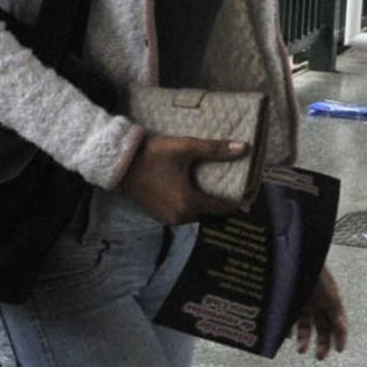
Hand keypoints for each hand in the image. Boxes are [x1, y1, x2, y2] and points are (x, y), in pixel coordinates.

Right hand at [120, 133, 251, 224]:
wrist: (120, 164)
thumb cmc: (153, 155)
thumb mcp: (185, 148)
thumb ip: (215, 150)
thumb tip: (244, 148)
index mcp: (189, 203)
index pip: (221, 208)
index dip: (235, 203)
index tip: (247, 197)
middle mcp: (180, 216)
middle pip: (208, 214)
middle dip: (220, 205)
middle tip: (231, 192)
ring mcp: (168, 219)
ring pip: (195, 215)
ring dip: (204, 206)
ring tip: (213, 192)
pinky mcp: (158, 216)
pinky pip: (182, 215)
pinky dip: (190, 206)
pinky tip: (193, 193)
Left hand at [291, 267, 348, 359]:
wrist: (296, 253)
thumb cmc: (314, 268)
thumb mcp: (327, 290)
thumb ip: (335, 308)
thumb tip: (342, 327)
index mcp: (331, 301)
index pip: (338, 324)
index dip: (340, 337)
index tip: (340, 350)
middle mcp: (318, 305)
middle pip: (322, 330)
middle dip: (322, 344)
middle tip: (320, 357)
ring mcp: (302, 304)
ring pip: (305, 328)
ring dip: (304, 341)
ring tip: (301, 350)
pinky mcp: (288, 303)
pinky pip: (288, 321)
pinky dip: (288, 331)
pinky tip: (288, 336)